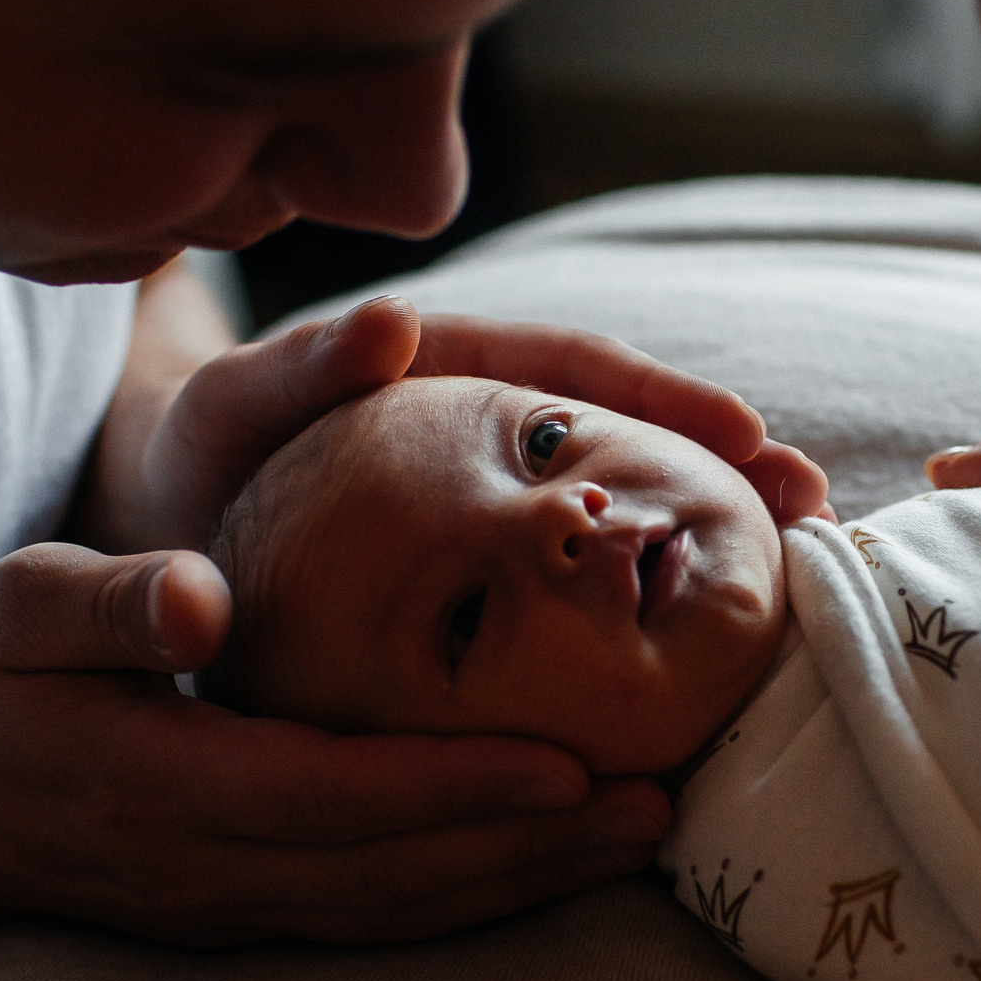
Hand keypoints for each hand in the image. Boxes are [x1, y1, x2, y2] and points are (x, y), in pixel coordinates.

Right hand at [0, 541, 670, 948]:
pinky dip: (473, 898)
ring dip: (524, 881)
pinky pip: (380, 916)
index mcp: (167, 786)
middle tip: (658, 807)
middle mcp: (215, 866)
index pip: (337, 793)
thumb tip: (204, 601)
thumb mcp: (14, 613)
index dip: (457, 787)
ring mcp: (235, 905)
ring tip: (637, 839)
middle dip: (534, 846)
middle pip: (400, 869)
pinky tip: (546, 868)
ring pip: (403, 906)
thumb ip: (110, 604)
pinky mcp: (250, 914)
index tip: (567, 763)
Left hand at [125, 297, 829, 551]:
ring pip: (622, 508)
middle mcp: (499, 429)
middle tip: (811, 508)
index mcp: (452, 371)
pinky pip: (580, 578)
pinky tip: (702, 653)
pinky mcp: (492, 568)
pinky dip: (642, 603)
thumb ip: (301, 367)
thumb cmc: (203, 441)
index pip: (575, 367)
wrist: (168, 504)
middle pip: (630, 437)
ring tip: (795, 567)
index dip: (661, 400)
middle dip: (723, 469)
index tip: (743, 430)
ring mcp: (503, 501)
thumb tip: (388, 326)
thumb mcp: (235, 403)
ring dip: (706, 535)